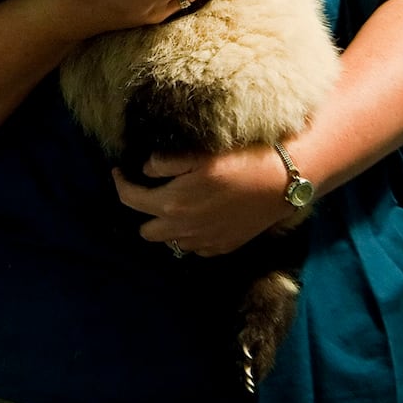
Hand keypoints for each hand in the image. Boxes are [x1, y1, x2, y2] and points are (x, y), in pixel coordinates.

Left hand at [112, 144, 289, 256]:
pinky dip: (191, 235)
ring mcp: (205, 242)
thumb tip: (146, 169)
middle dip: (142, 211)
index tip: (119, 171)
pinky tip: (200, 216)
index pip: (130, 200)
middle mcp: (184, 229)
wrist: (282, 183)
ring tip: (176, 204)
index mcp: (172, 204)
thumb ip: (165, 163)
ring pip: (171, 242)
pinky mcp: (223, 247)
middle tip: (150, 191)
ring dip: (167, 226)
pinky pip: (195, 248)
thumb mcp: (198, 154)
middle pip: (146, 231)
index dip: (120, 184)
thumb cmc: (240, 162)